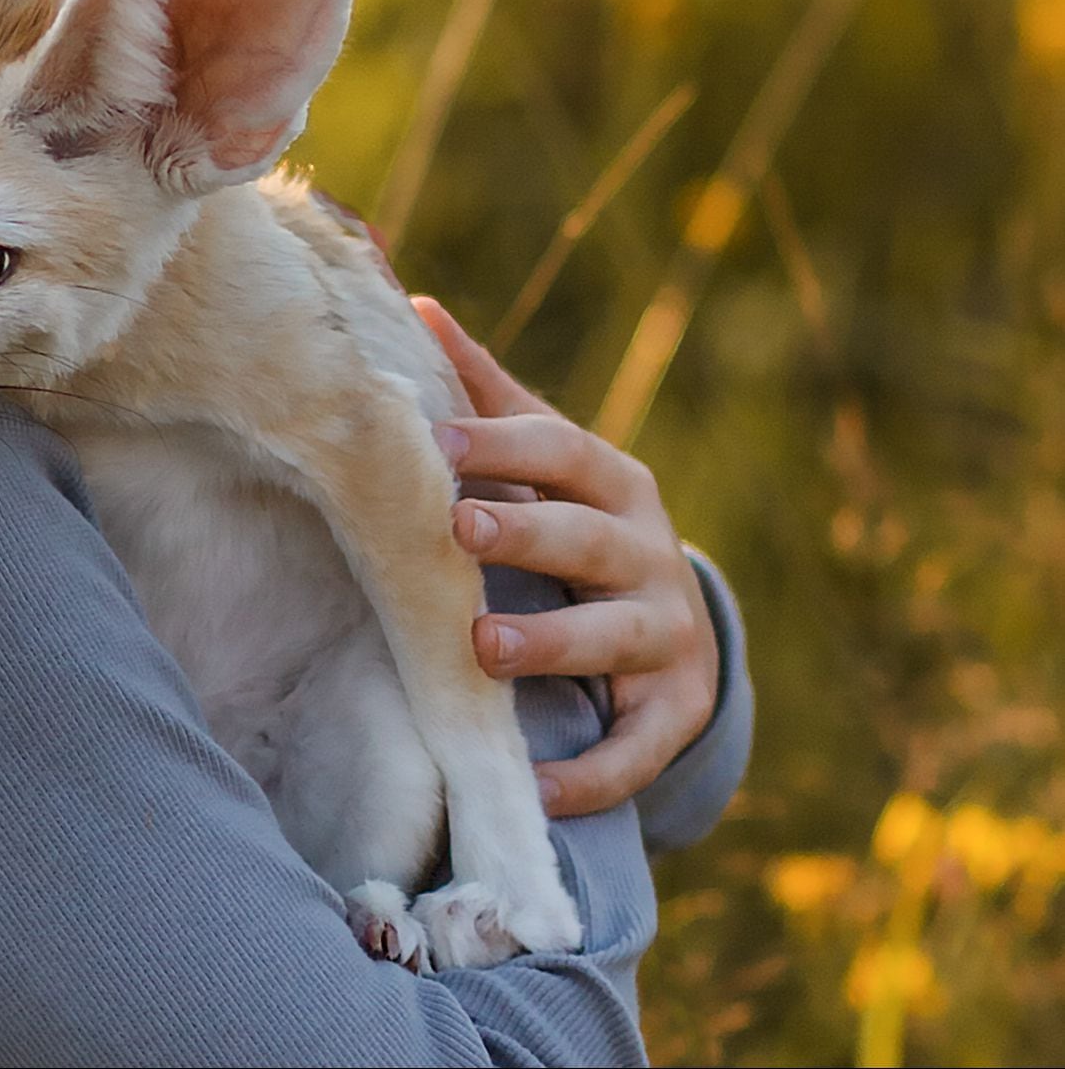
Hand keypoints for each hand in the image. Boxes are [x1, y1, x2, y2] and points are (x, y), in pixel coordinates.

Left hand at [412, 295, 720, 818]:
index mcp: (613, 481)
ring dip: (552, 644)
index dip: (500, 442)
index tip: (434, 441)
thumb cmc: (571, 520)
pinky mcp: (676, 712)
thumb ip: (482, 392)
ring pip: (616, 638)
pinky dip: (591, 774)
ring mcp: (670, 634)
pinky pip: (638, 749)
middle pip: (587, 539)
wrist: (667, 622)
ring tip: (483, 649)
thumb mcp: (540, 458)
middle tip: (458, 529)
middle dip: (526, 534)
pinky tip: (535, 785)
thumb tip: (412, 302)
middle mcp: (649, 552)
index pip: (561, 449)